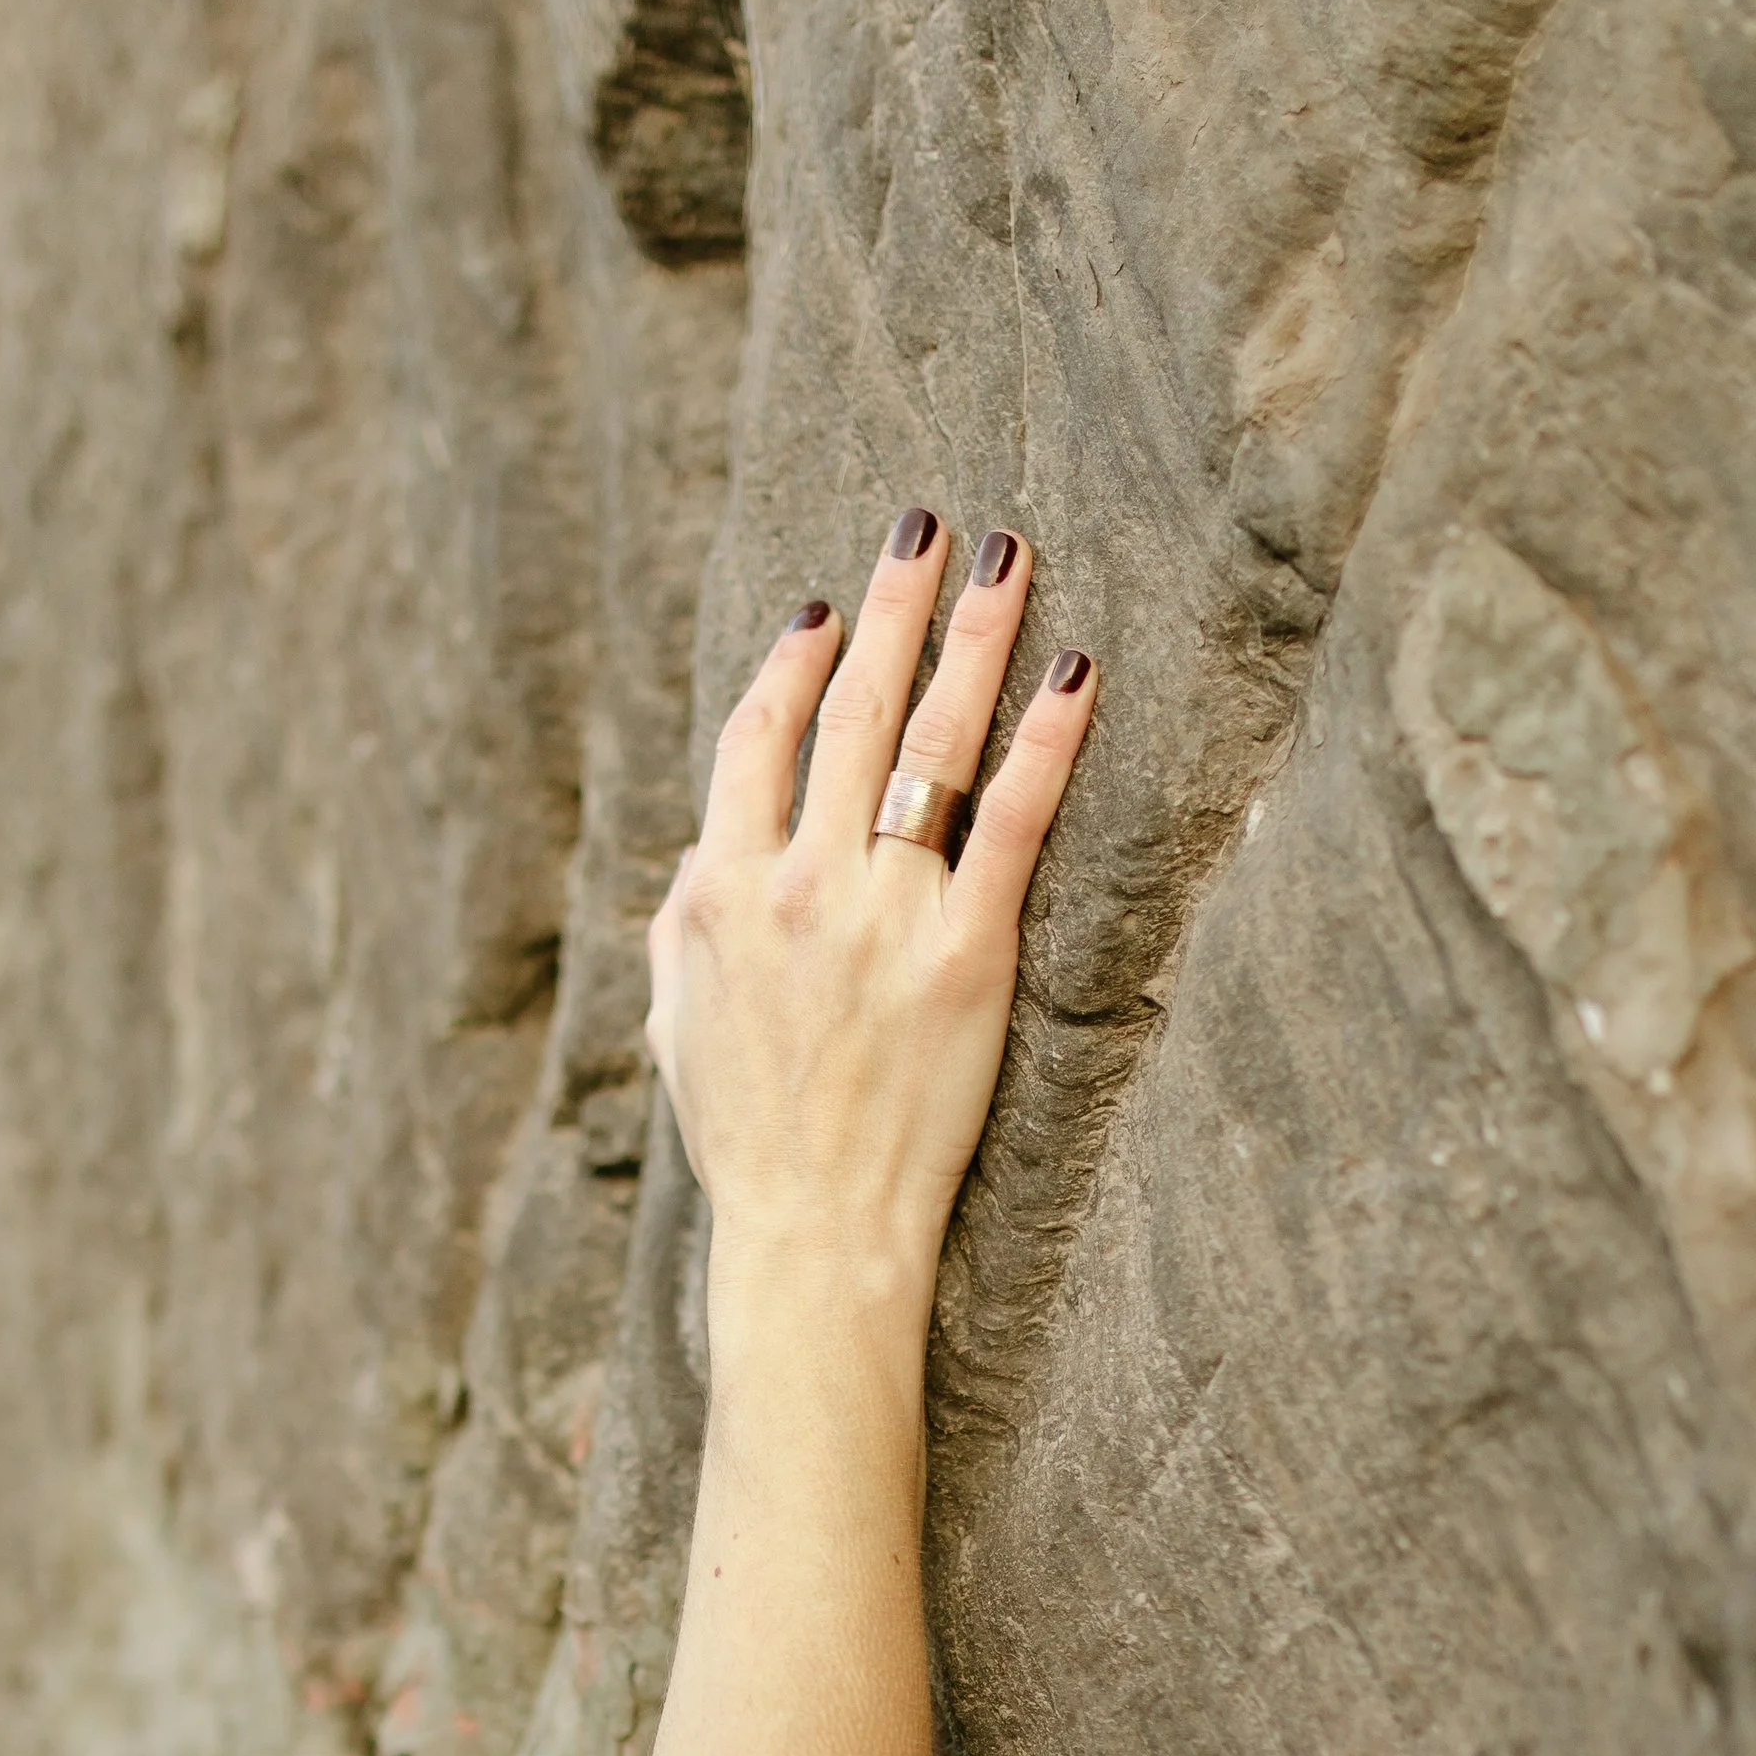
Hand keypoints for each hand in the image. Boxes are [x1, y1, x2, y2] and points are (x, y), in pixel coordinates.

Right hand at [645, 508, 1095, 1332]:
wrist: (813, 1230)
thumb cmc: (746, 1139)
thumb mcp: (677, 1018)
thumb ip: (689, 920)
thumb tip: (711, 854)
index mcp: (719, 890)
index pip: (757, 740)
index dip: (794, 663)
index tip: (826, 612)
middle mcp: (799, 883)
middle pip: (849, 709)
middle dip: (892, 606)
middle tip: (928, 525)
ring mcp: (885, 914)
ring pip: (931, 741)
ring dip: (971, 637)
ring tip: (1008, 560)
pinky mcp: (969, 955)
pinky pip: (1017, 822)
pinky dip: (1048, 740)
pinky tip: (1078, 674)